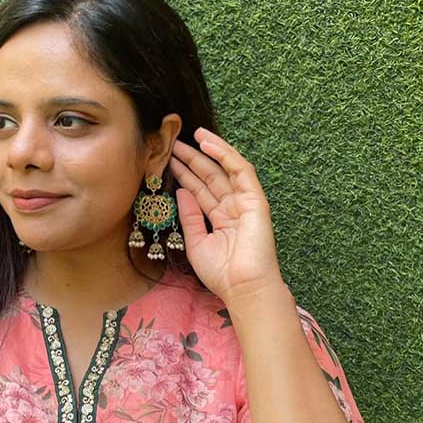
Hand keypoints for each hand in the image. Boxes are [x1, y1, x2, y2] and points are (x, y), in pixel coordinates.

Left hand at [168, 127, 285, 304]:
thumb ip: (190, 216)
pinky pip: (241, 171)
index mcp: (220, 219)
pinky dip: (225, 155)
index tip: (167, 159)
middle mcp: (233, 208)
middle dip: (192, 159)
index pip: (200, 190)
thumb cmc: (221, 273)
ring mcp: (245, 203)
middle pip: (210, 176)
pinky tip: (208, 144)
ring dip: (209, 151)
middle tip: (172, 142)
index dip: (184, 174)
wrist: (243, 288)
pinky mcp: (255, 200)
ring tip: (191, 135)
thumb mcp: (196, 243)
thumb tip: (181, 191)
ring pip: (225, 169)